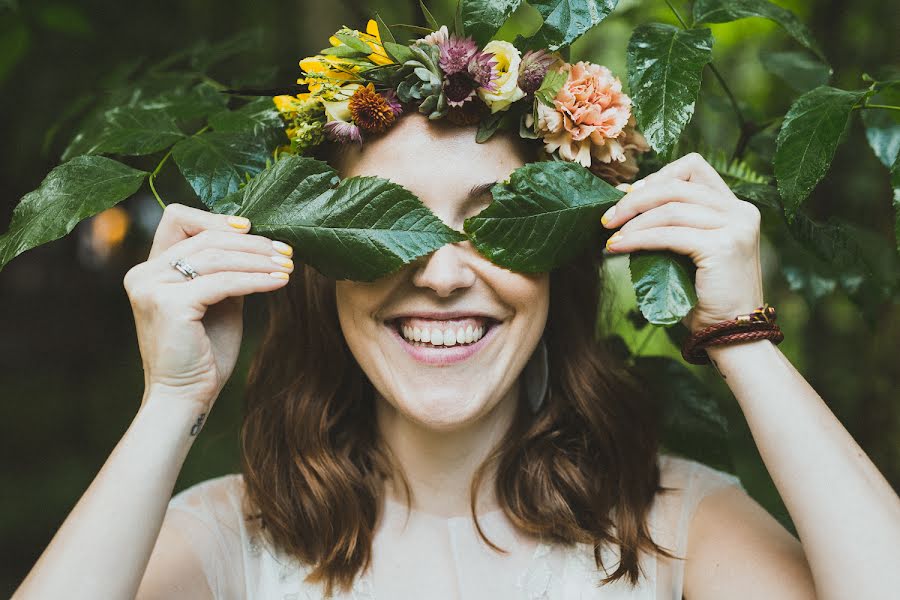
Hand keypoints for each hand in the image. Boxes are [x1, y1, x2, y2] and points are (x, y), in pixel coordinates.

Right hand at [123, 203, 294, 408]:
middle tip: (286, 251)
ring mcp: (153, 287)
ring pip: (217, 256)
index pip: (178, 219)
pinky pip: (224, 282)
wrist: (185, 396)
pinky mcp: (170, 304)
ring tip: (287, 266)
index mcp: (150, 269)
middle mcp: (144, 273)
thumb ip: (226, 272)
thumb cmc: (203, 352)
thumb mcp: (217, 302)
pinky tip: (280, 282)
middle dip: (251, 243)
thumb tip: (257, 245)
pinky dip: (256, 279)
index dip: (215, 217)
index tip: (252, 227)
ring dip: (258, 260)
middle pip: (205, 237)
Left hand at [600, 152, 764, 333]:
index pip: (693, 168)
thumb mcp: (689, 251)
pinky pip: (669, 234)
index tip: (628, 196)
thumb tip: (625, 202)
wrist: (731, 334)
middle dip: (636, 199)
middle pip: (676, 185)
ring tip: (611, 235)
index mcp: (736, 207)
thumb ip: (672, 225)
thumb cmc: (704, 297)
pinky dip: (638, 238)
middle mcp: (740, 211)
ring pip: (670, 208)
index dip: (657, 177)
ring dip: (633, 221)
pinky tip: (618, 247)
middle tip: (608, 217)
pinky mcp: (723, 247)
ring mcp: (735, 227)